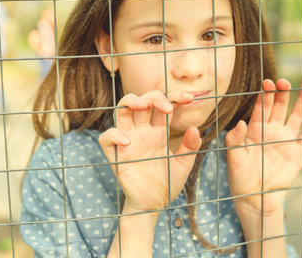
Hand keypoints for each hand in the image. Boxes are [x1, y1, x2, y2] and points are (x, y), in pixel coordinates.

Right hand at [99, 91, 201, 211]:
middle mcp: (142, 132)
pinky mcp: (116, 155)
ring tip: (142, 104)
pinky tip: (128, 142)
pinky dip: (114, 135)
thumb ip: (190, 147)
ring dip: (130, 102)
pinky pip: (106, 138)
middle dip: (153, 97)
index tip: (189, 98)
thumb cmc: (166, 183)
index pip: (163, 105)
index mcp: (158, 131)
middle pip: (141, 102)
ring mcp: (128, 141)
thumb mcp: (184, 164)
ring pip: (121, 111)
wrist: (153, 205)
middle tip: (167, 106)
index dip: (174, 97)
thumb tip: (195, 128)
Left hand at [225, 78, 301, 214]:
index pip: (262, 107)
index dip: (266, 95)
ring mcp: (287, 140)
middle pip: (280, 106)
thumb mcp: (233, 157)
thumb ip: (234, 140)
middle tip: (285, 81)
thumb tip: (240, 123)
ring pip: (296, 115)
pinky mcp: (299, 153)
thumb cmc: (239, 176)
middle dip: (283, 93)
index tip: (268, 82)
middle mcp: (272, 131)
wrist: (255, 197)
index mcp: (255, 129)